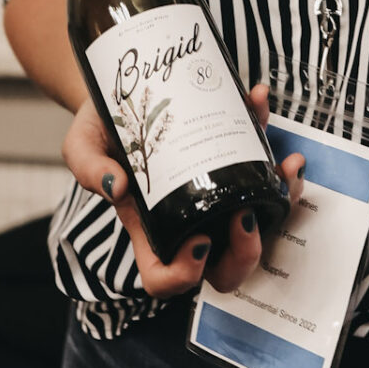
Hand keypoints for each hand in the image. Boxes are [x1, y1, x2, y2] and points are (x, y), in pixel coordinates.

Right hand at [60, 84, 304, 299]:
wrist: (124, 90)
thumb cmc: (101, 128)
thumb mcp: (82, 143)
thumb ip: (89, 166)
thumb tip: (116, 186)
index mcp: (149, 226)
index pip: (164, 277)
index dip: (184, 274)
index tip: (198, 241)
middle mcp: (188, 218)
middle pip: (224, 266)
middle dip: (247, 252)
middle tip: (245, 214)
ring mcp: (217, 195)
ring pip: (260, 221)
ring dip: (283, 198)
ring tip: (286, 165)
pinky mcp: (236, 162)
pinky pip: (265, 167)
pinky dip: (272, 137)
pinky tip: (261, 104)